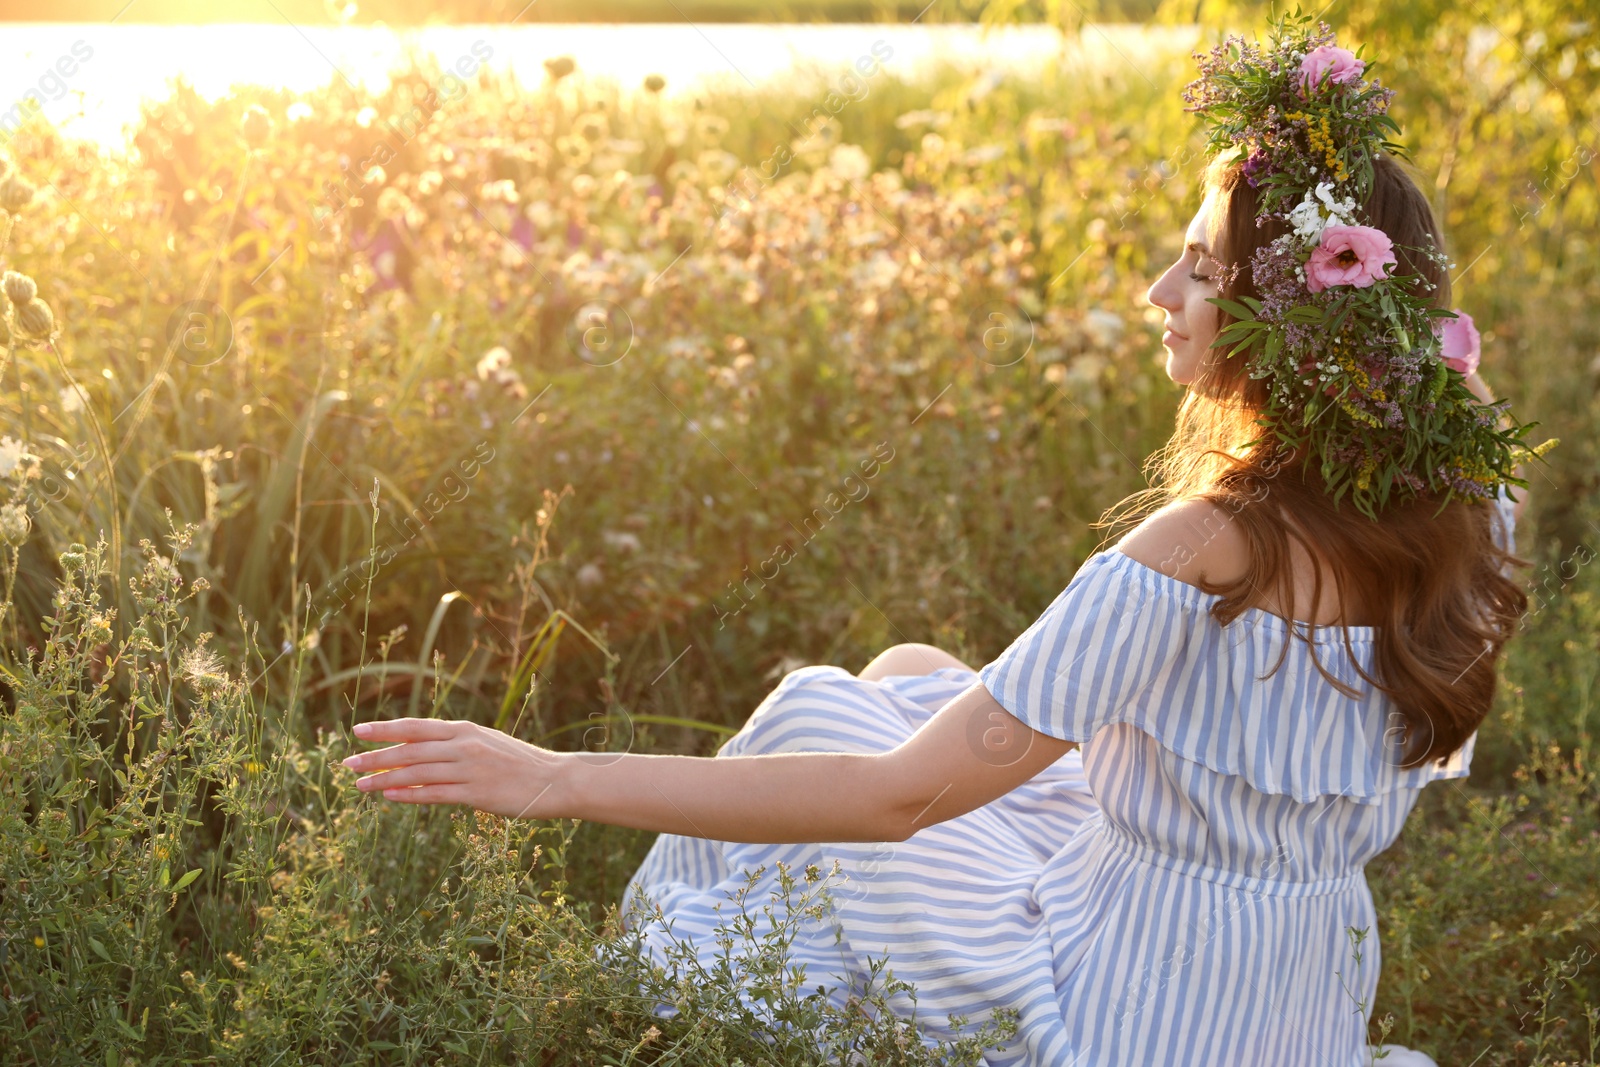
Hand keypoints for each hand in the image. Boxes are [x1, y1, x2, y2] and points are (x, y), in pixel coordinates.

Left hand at [341, 718, 565, 820]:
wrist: (553, 780)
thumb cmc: (518, 763)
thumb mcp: (486, 742)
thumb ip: (455, 744)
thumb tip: (420, 748)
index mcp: (465, 730)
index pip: (416, 726)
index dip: (386, 728)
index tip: (358, 731)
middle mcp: (464, 746)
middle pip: (410, 749)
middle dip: (376, 757)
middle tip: (348, 764)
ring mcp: (470, 770)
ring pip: (418, 773)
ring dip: (385, 779)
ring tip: (361, 786)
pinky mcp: (477, 794)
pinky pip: (436, 794)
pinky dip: (410, 795)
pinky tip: (389, 796)